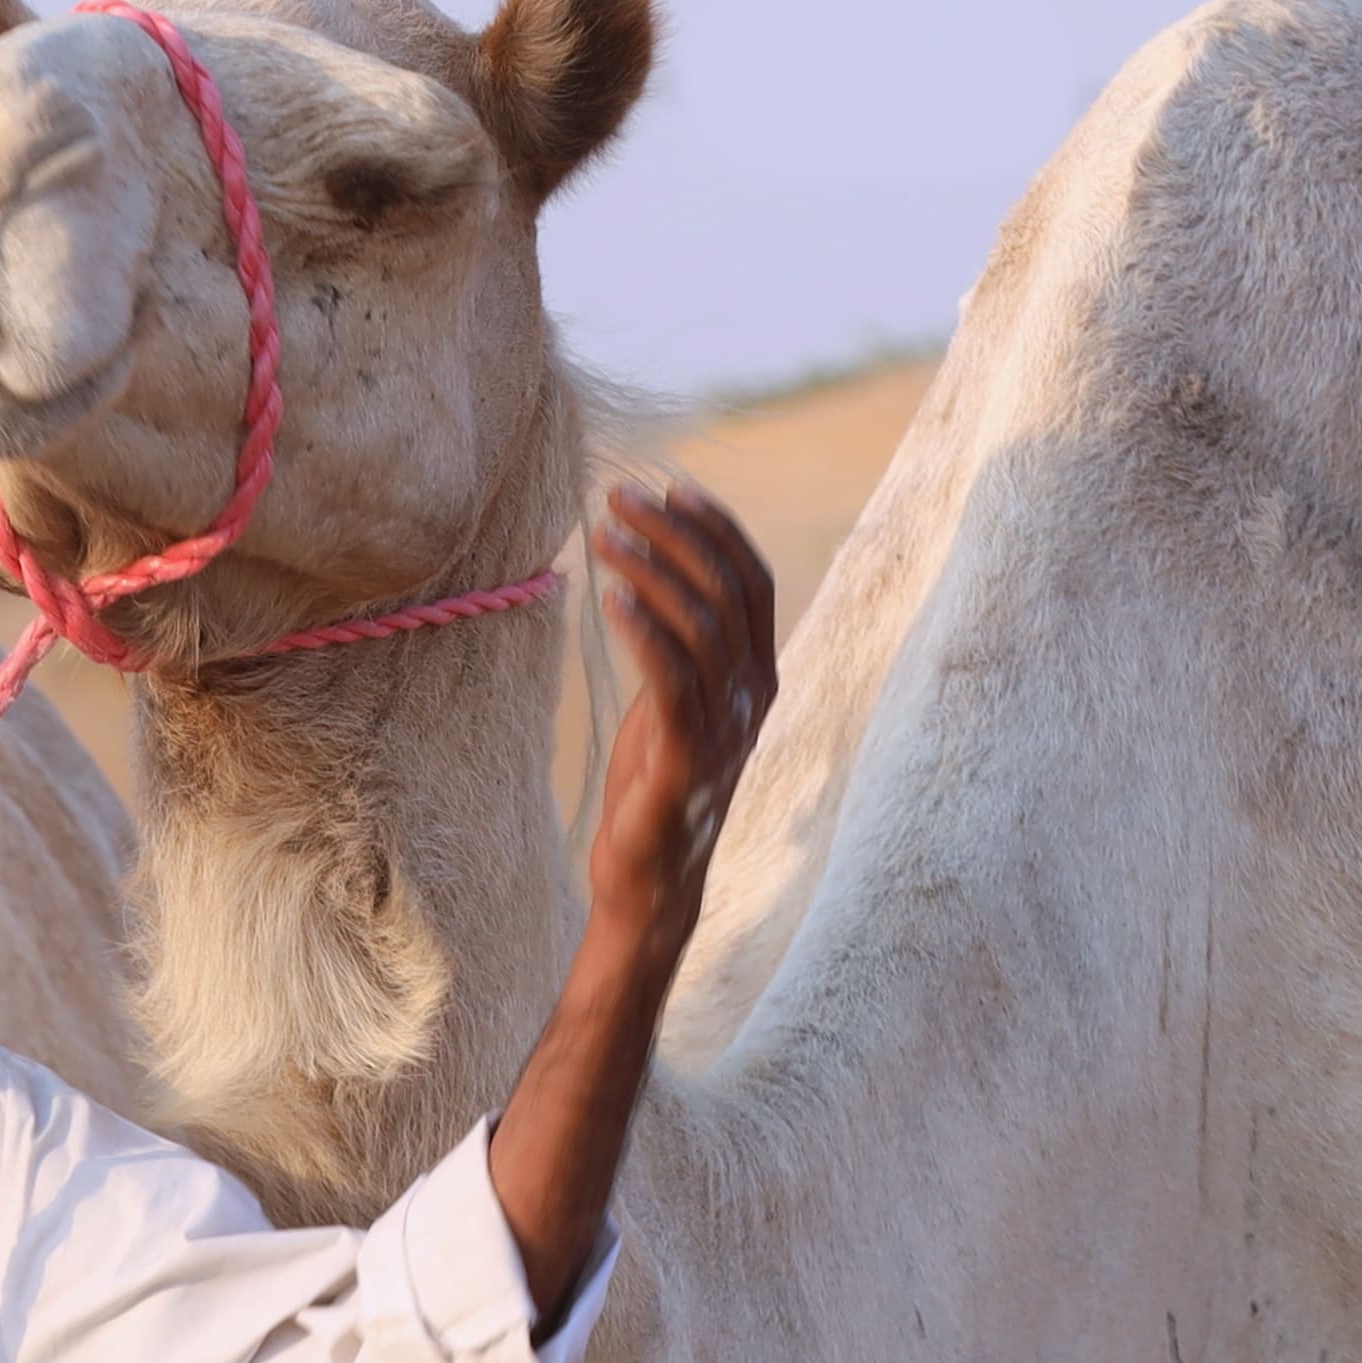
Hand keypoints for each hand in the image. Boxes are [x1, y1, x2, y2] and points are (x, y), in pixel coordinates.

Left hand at [584, 475, 773, 930]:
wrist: (650, 876)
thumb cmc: (655, 782)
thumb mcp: (676, 700)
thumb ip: (682, 646)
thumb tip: (656, 573)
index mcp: (758, 677)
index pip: (753, 581)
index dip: (718, 528)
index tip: (672, 486)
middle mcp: (752, 697)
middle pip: (725, 590)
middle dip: (674, 533)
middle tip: (619, 497)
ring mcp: (725, 729)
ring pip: (700, 625)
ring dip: (651, 568)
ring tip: (603, 534)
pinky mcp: (686, 759)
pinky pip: (671, 678)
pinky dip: (642, 629)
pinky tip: (608, 595)